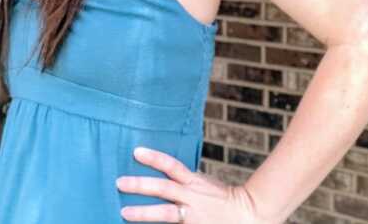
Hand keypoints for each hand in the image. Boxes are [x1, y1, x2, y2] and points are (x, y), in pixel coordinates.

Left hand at [116, 147, 257, 222]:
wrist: (249, 214)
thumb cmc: (223, 198)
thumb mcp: (203, 183)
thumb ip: (184, 178)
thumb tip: (163, 170)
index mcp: (194, 182)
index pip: (172, 165)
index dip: (154, 158)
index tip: (135, 151)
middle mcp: (192, 197)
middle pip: (163, 188)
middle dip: (140, 185)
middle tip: (119, 182)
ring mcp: (193, 215)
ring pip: (166, 213)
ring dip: (144, 213)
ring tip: (124, 211)